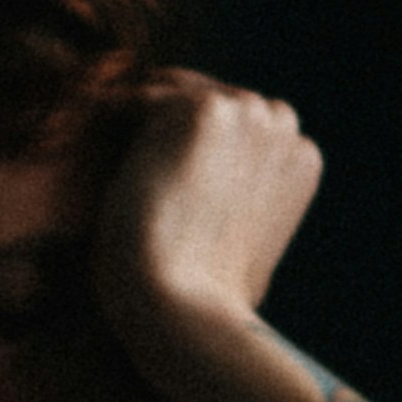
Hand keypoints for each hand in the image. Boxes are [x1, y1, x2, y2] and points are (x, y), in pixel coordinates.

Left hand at [89, 74, 319, 364]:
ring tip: (110, 172)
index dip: (193, 152)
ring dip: (139, 125)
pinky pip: (137, 99)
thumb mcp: (249, 247)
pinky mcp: (201, 110)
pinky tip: (99, 165)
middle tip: (128, 174)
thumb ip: (247, 203)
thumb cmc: (207, 300)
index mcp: (302, 157)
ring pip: (170, 93)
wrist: (185, 308)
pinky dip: (110, 127)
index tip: (163, 188)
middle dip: (168, 127)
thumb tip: (222, 208)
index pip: (239, 124)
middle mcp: (282, 126)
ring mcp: (245, 111)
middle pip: (208, 97)